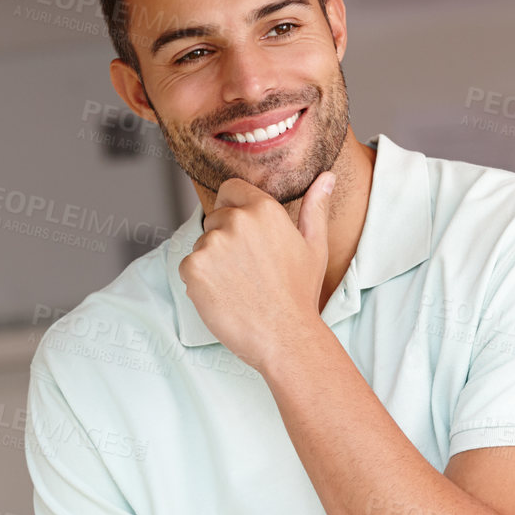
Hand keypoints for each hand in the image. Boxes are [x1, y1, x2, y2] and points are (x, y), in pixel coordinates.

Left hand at [177, 173, 334, 370]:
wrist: (285, 337)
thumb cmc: (300, 295)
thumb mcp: (314, 247)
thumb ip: (314, 208)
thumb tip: (326, 178)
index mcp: (264, 209)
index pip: (230, 190)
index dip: (231, 208)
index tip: (240, 234)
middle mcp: (237, 220)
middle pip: (213, 220)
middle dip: (224, 241)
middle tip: (246, 272)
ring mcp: (213, 244)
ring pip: (201, 245)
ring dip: (211, 263)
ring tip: (237, 287)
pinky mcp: (194, 268)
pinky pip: (188, 268)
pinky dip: (199, 283)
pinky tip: (223, 297)